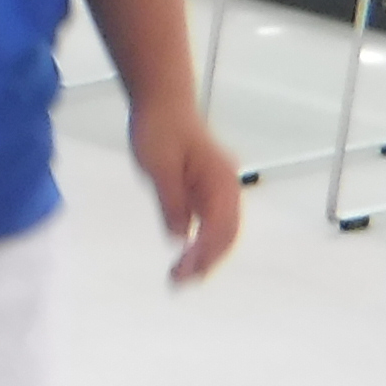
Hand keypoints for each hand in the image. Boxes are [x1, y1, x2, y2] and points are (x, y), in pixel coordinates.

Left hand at [129, 94, 244, 282]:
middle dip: (207, 262)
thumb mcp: (158, 166)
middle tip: (178, 284)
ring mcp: (218, 188)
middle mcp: (226, 186)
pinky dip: (201, 243)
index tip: (184, 272)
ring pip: (221, 231)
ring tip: (180, 278)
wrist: (162, 102)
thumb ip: (171, 201)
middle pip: (227, 234)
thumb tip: (177, 237)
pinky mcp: (205, 190)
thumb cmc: (160, 129)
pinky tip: (184, 257)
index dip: (204, 254)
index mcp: (220, 179)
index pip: (219, 226)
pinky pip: (210, 223)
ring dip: (206, 257)